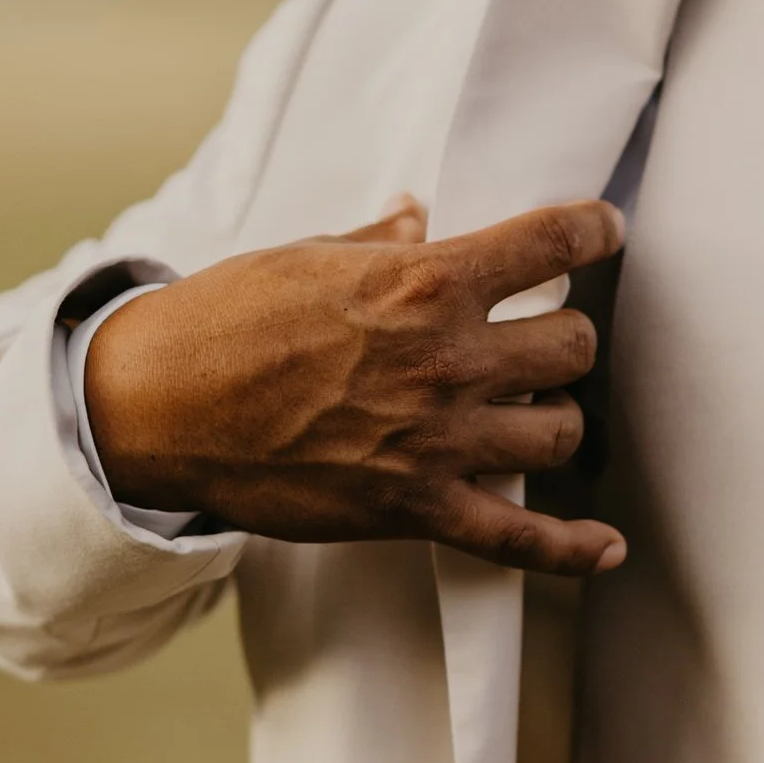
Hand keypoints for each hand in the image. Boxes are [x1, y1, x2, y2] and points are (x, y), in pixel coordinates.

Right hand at [84, 194, 627, 577]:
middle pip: (574, 344)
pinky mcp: (414, 508)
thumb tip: (416, 214)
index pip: (550, 242)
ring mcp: (437, 440)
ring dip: (556, 417)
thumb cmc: (224, 320)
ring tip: (531, 411)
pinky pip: (519, 539)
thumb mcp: (305, 257)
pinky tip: (607, 548)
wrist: (156, 408)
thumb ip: (378, 243)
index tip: (604, 230)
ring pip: (563, 430)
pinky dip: (571, 548)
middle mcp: (446, 360)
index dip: (593, 231)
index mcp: (425, 282)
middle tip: (538, 338)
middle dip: (564, 338)